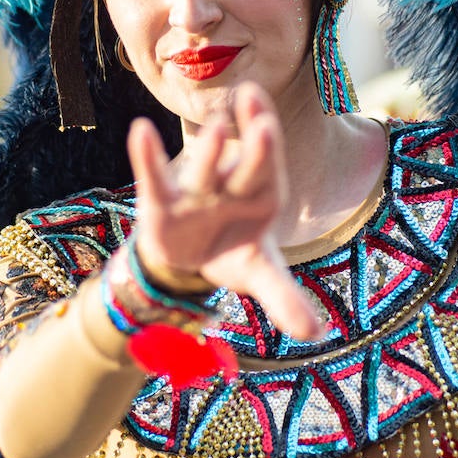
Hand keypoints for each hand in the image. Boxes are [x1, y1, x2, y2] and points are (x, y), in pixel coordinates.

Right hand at [126, 83, 323, 340]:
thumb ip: (285, 298)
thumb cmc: (234, 252)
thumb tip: (316, 334)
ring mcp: (196, 190)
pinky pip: (153, 176)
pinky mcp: (162, 201)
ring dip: (209, 149)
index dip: (268, 147)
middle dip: (252, 145)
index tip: (268, 126)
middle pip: (244, 164)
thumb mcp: (260, 274)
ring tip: (216, 128)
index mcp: (261, 194)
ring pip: (204, 168)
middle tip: (259, 122)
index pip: (268, 168)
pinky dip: (147, 156)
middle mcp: (230, 184)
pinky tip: (141, 130)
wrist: (190, 256)